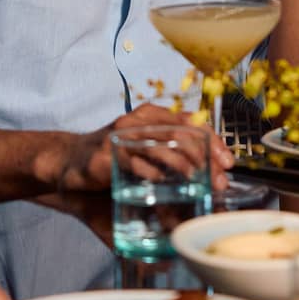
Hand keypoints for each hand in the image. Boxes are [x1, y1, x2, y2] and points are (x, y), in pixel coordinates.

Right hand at [54, 103, 233, 192]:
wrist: (69, 162)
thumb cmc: (112, 159)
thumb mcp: (145, 151)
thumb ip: (170, 156)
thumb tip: (206, 179)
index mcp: (151, 116)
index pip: (191, 122)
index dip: (213, 141)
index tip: (228, 163)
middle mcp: (138, 120)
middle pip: (181, 133)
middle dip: (205, 157)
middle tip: (219, 181)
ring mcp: (122, 136)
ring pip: (162, 145)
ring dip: (185, 165)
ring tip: (198, 182)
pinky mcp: (107, 155)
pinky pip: (135, 162)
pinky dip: (151, 173)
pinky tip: (163, 184)